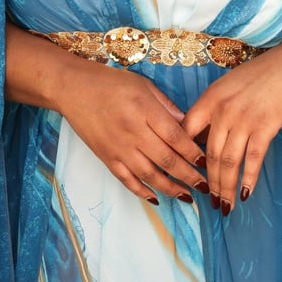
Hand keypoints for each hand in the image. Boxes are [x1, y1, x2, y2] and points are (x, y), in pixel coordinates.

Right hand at [5, 22, 207, 204]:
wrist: (73, 89)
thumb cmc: (110, 83)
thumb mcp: (143, 85)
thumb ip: (166, 106)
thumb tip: (188, 125)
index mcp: (145, 111)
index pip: (176, 137)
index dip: (194, 153)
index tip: (208, 161)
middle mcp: (133, 132)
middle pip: (167, 160)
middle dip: (189, 176)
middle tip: (205, 186)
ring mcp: (118, 148)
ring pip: (149, 175)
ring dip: (170, 188)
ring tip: (187, 196)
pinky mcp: (106, 158)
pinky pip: (127, 180)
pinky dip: (142, 192)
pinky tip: (156, 198)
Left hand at [182, 31, 281, 213]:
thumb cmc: (259, 76)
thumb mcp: (226, 87)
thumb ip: (212, 110)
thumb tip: (201, 139)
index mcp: (209, 99)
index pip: (187, 133)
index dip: (184, 157)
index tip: (186, 175)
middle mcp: (223, 111)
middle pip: (210, 154)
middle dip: (209, 183)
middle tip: (210, 201)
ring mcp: (244, 119)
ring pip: (229, 162)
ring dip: (226, 187)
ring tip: (225, 205)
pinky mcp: (265, 127)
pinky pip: (252, 159)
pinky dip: (248, 180)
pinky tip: (245, 194)